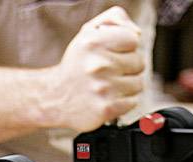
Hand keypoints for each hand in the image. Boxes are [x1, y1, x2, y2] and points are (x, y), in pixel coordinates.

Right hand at [40, 6, 144, 132]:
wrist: (53, 97)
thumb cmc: (76, 64)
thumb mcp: (88, 33)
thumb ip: (114, 20)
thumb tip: (137, 33)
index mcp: (93, 42)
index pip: (133, 39)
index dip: (124, 47)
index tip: (110, 53)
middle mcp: (98, 65)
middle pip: (139, 62)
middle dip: (126, 67)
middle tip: (107, 72)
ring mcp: (103, 89)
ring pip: (138, 83)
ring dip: (126, 85)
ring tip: (107, 85)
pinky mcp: (106, 109)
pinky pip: (133, 102)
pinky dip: (123, 101)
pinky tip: (107, 98)